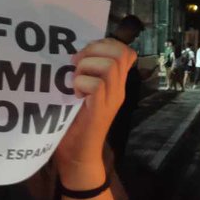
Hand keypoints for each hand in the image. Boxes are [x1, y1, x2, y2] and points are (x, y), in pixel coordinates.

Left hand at [53, 38, 135, 185]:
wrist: (78, 155)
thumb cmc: (75, 124)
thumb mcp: (83, 93)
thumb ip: (86, 74)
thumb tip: (75, 53)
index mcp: (116, 84)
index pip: (125, 51)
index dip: (106, 43)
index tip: (85, 54)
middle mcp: (118, 90)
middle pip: (120, 53)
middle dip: (94, 50)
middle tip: (76, 64)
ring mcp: (111, 100)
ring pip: (109, 66)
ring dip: (86, 67)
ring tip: (75, 80)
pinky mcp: (100, 110)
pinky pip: (97, 85)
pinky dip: (80, 84)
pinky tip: (74, 94)